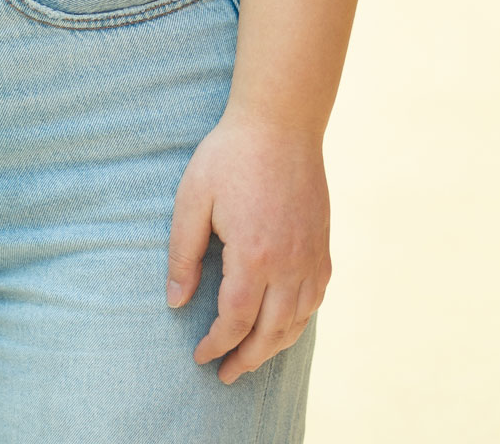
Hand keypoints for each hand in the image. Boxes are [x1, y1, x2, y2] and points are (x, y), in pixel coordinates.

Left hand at [166, 113, 330, 383]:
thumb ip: (184, 254)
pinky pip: (315, 300)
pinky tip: (283, 324)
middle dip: (246, 359)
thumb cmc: (229, 156)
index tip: (200, 356)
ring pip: (297, 322)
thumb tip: (176, 300)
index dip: (216, 344)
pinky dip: (298, 322)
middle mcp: (289, 266)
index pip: (234, 320)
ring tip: (251, 357)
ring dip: (273, 347)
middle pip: (269, 333)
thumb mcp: (192, 199)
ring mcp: (311, 259)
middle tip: (226, 375)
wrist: (280, 124)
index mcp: (253, 257)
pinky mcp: (322, 248)